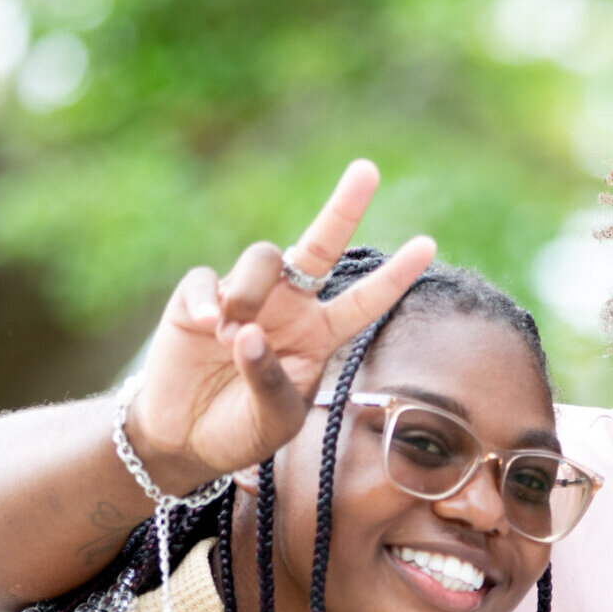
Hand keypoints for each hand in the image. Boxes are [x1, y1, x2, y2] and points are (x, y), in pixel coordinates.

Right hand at [123, 159, 438, 488]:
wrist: (183, 441)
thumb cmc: (240, 431)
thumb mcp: (272, 422)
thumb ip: (269, 382)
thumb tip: (244, 334)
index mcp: (319, 335)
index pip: (365, 301)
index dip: (395, 276)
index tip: (429, 244)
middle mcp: (288, 307)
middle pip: (321, 246)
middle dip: (344, 208)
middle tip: (367, 170)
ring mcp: (244, 298)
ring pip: (263, 258)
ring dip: (251, 291)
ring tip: (232, 333)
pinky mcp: (195, 299)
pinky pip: (207, 280)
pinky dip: (207, 299)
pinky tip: (206, 325)